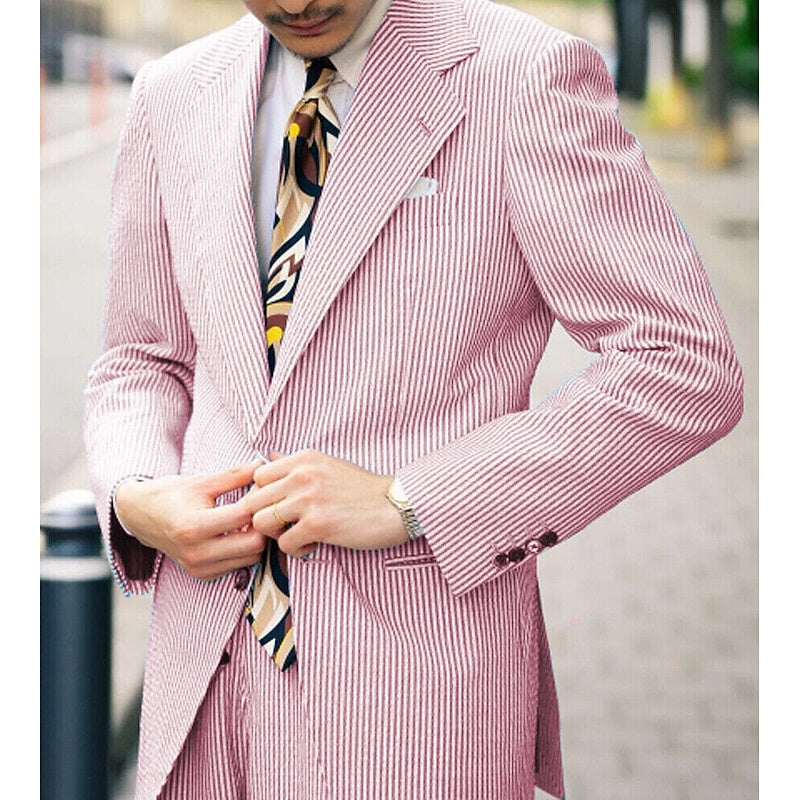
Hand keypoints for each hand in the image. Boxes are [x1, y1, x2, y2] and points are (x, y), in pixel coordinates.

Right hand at [114, 461, 266, 580]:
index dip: (258, 500)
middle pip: (254, 544)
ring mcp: (200, 567)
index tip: (260, 489)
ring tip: (249, 518)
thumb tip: (261, 465)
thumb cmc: (169, 495)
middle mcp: (197, 552)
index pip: (244, 516)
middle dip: (262, 523)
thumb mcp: (200, 482)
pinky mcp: (203, 575)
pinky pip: (239, 566)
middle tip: (260, 507)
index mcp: (193, 526)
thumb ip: (234, 475)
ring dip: (256, 538)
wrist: (139, 516)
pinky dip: (245, 550)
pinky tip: (238, 532)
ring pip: (251, 558)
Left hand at [243, 450, 407, 558]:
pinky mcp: (318, 524)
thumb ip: (297, 464)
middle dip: (265, 518)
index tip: (279, 507)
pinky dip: (296, 549)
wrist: (395, 506)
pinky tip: (313, 544)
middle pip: (253, 500)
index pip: (258, 476)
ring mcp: (309, 499)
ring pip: (261, 522)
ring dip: (275, 535)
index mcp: (304, 459)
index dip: (263, 496)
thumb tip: (270, 456)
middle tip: (285, 526)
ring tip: (297, 534)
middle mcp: (303, 475)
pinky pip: (284, 544)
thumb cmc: (362, 489)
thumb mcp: (328, 465)